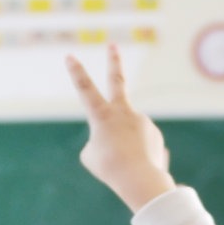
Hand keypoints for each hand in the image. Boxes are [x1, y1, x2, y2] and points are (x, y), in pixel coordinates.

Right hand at [67, 45, 175, 212]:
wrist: (140, 179)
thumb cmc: (109, 168)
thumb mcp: (91, 156)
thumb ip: (101, 140)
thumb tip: (120, 136)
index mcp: (101, 116)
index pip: (85, 89)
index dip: (76, 72)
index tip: (70, 55)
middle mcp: (123, 112)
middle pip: (117, 80)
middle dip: (113, 61)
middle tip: (112, 45)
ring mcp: (141, 119)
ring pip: (125, 133)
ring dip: (122, 148)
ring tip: (123, 162)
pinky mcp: (153, 132)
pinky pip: (139, 144)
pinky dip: (135, 155)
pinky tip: (136, 164)